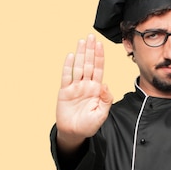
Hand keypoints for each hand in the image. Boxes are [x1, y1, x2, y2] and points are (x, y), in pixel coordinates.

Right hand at [56, 34, 112, 151]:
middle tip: (91, 36)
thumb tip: (105, 84)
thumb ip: (106, 99)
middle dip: (90, 50)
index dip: (100, 57)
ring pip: (78, 67)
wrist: (75, 133)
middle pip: (89, 64)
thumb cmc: (89, 124)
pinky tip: (71, 56)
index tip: (100, 45)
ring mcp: (75, 87)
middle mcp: (86, 85)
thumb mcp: (102, 113)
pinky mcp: (64, 92)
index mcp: (96, 89)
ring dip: (81, 54)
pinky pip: (66, 77)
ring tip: (82, 41)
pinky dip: (68, 66)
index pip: (99, 69)